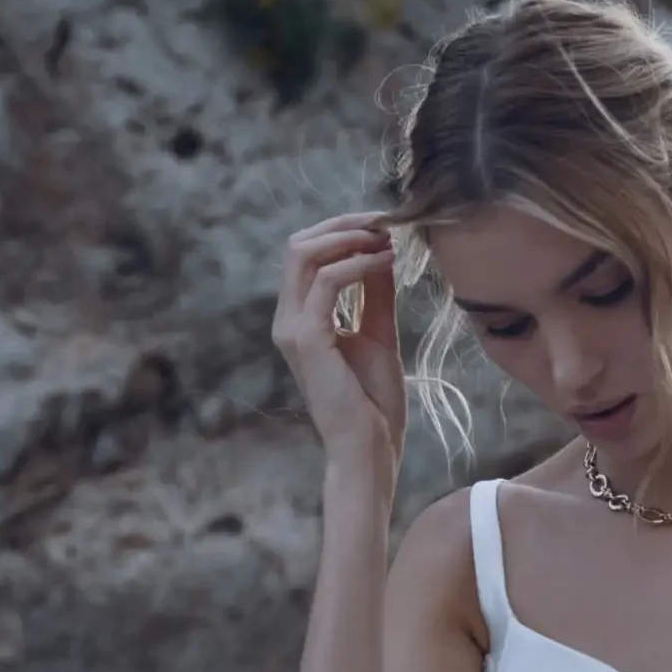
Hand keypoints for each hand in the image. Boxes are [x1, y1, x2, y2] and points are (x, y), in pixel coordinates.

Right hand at [272, 213, 407, 472]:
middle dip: (342, 225)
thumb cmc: (372, 404)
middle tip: (382, 222)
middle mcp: (288, 319)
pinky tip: (382, 262)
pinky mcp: (307, 339)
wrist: (368, 449)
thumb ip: (374, 293)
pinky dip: (355, 265)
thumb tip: (381, 250)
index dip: (341, 232)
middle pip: (299, 244)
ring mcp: (292, 328)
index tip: (381, 227)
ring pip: (304, 253)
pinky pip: (326, 282)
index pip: (308, 254)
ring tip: (383, 239)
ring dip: (347, 238)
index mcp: (301, 318)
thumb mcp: (378, 334)